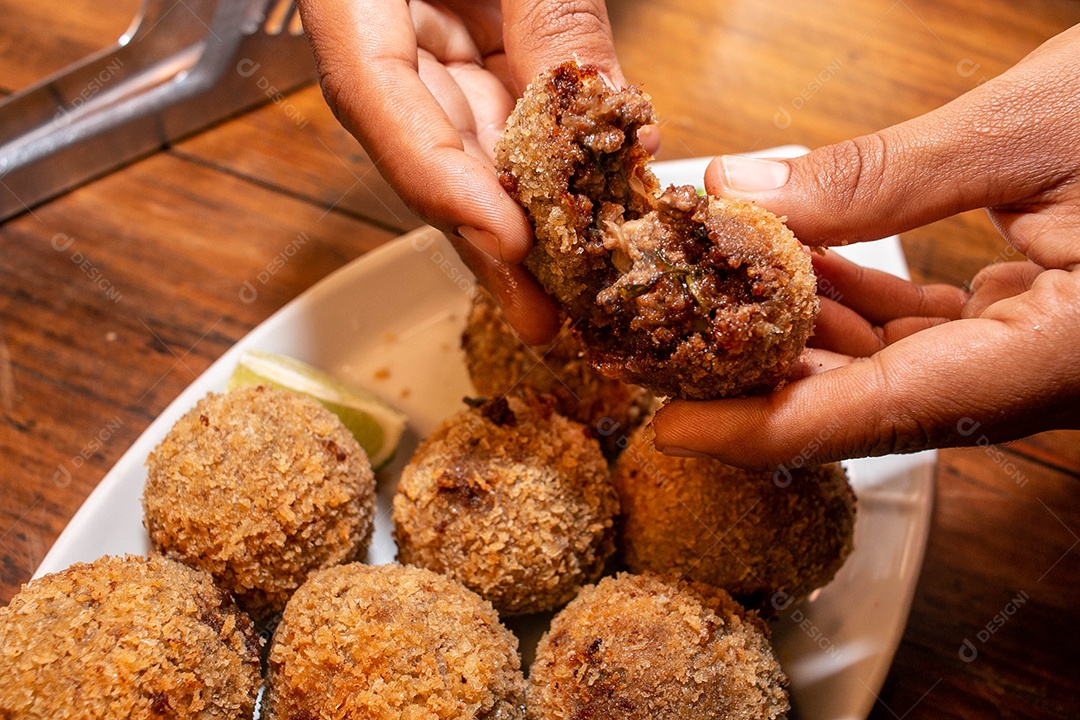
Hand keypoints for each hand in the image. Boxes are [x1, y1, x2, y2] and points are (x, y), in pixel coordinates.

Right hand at [297, 0, 649, 343]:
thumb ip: (550, 10)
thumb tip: (607, 108)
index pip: (372, 97)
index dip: (440, 179)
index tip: (507, 242)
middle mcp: (380, 30)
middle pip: (425, 145)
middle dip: (490, 235)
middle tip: (542, 312)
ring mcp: (427, 38)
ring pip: (473, 138)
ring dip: (527, 210)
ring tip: (573, 283)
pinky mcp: (471, 37)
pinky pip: (509, 103)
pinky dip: (554, 152)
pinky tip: (593, 198)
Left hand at [653, 25, 1079, 468]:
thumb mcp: (1030, 128)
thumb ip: (880, 175)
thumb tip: (743, 194)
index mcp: (1054, 356)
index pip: (877, 416)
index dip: (765, 430)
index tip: (674, 429)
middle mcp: (1042, 376)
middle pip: (869, 404)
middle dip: (762, 377)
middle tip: (669, 344)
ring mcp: (1037, 353)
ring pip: (889, 370)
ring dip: (800, 331)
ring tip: (717, 287)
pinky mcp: (1032, 322)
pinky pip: (921, 331)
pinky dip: (852, 298)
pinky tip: (799, 255)